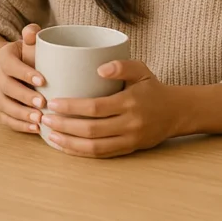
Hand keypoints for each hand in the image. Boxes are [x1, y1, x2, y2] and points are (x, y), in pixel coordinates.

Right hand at [0, 24, 45, 133]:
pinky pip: (6, 119)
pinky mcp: (1, 108)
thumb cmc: (33, 54)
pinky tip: (36, 129)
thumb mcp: (33, 41)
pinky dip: (20, 125)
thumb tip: (31, 34)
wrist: (24, 66)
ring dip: (21, 114)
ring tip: (40, 119)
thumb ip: (33, 34)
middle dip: (24, 96)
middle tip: (43, 103)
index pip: (9, 64)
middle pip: (5, 87)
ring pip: (3, 106)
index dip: (23, 73)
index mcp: (3, 57)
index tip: (42, 81)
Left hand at [42, 60, 181, 157]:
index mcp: (130, 103)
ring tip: (49, 135)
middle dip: (64, 126)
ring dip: (69, 143)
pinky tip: (65, 146)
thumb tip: (98, 68)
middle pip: (91, 130)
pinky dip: (81, 153)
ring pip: (95, 147)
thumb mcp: (141, 70)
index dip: (71, 107)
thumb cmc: (152, 88)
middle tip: (44, 118)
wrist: (177, 112)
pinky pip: (102, 155)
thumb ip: (122, 65)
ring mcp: (129, 140)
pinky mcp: (128, 150)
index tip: (52, 102)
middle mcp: (130, 124)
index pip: (95, 108)